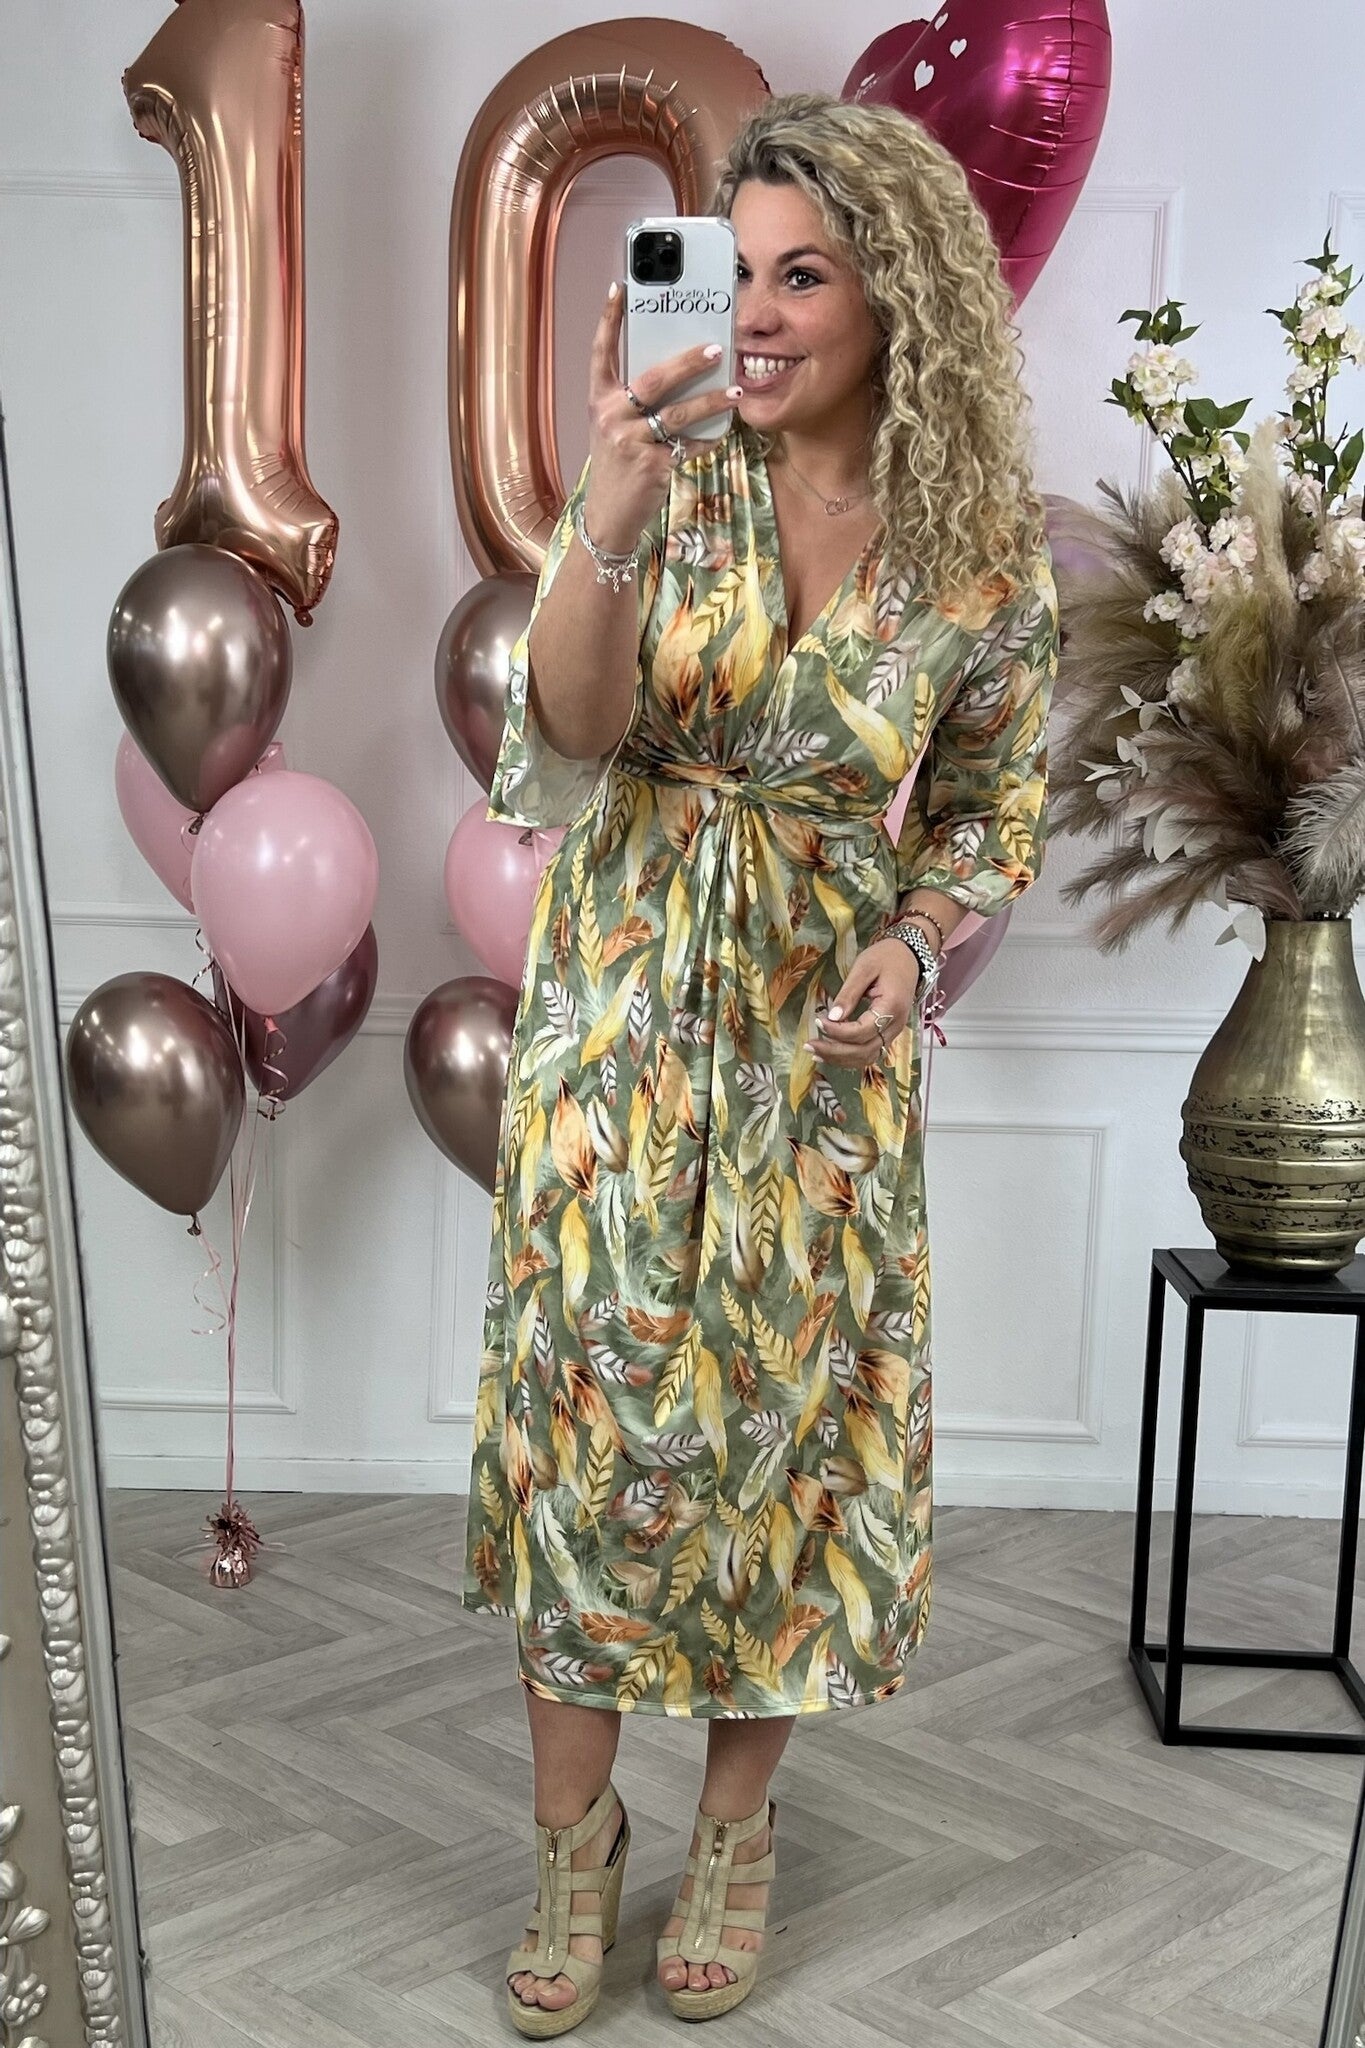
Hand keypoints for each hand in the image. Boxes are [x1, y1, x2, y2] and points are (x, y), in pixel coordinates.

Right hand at [582, 281, 739, 549]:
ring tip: (736, 391)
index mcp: (599, 401)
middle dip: (688, 362)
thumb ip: (634, 402)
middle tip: (717, 348)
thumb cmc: (618, 466)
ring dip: (712, 401)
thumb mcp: (614, 428)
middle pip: (654, 379)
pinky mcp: (651, 466)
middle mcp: (611, 416)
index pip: (601, 353)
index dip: (609, 320)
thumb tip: (679, 371)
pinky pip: (689, 446)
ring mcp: (630, 442)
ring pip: (679, 413)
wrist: (608, 516)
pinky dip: (709, 439)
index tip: (620, 288)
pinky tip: (724, 430)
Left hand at [805, 940, 921, 1068]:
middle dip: (834, 1052)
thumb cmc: (886, 958)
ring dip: (840, 1059)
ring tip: (815, 1052)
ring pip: (867, 1057)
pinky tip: (831, 1054)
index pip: (862, 1031)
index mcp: (891, 1007)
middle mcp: (895, 1025)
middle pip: (864, 1051)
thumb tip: (833, 1017)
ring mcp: (894, 1032)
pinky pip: (870, 1052)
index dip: (838, 1031)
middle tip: (809, 1045)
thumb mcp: (864, 968)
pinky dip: (850, 1057)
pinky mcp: (888, 1033)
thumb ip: (849, 993)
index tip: (818, 1021)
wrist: (909, 956)